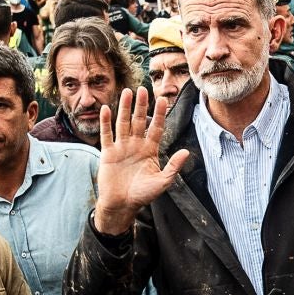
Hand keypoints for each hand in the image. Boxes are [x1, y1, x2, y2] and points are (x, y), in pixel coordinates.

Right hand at [95, 87, 189, 234]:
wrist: (122, 205)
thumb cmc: (142, 195)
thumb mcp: (162, 182)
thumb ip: (173, 167)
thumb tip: (187, 152)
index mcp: (150, 150)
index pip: (156, 128)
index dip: (159, 114)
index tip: (163, 99)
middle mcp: (136, 145)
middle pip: (139, 121)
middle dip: (142, 106)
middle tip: (144, 89)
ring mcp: (121, 147)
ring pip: (123, 123)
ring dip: (125, 108)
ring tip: (127, 92)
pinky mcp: (108, 153)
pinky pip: (107, 134)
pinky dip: (106, 122)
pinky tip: (107, 109)